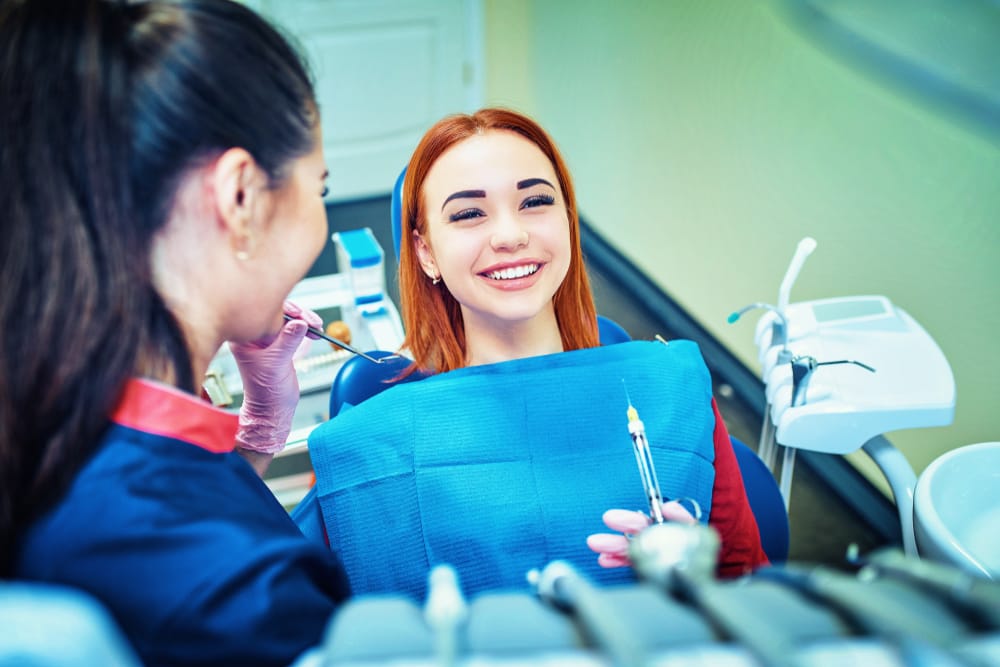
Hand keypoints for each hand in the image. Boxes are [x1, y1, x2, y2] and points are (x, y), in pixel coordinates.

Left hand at [229, 301, 320, 453]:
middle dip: (298, 314)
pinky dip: (306, 328)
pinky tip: (314, 331)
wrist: (272, 408)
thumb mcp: (277, 362)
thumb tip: (301, 322)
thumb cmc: (265, 390)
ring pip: (288, 320)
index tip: (300, 315)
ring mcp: (268, 340)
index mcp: (245, 337)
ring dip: (305, 321)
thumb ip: (288, 340)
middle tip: (312, 321)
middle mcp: (255, 335)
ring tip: (317, 327)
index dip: (283, 310)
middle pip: (278, 313)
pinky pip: (294, 329)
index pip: (263, 313)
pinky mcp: (280, 344)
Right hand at [586, 501, 697, 567]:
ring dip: (613, 547)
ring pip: (630, 550)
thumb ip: (684, 519)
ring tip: (595, 545)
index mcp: (669, 531)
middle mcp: (659, 543)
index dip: (630, 520)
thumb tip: (667, 506)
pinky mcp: (651, 573)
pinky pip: (632, 565)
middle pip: (635, 535)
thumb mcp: (702, 534)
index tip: (612, 518)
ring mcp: (654, 559)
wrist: (707, 584)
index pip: (647, 522)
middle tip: (601, 529)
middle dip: (617, 532)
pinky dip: (618, 562)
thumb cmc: (705, 555)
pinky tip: (605, 560)